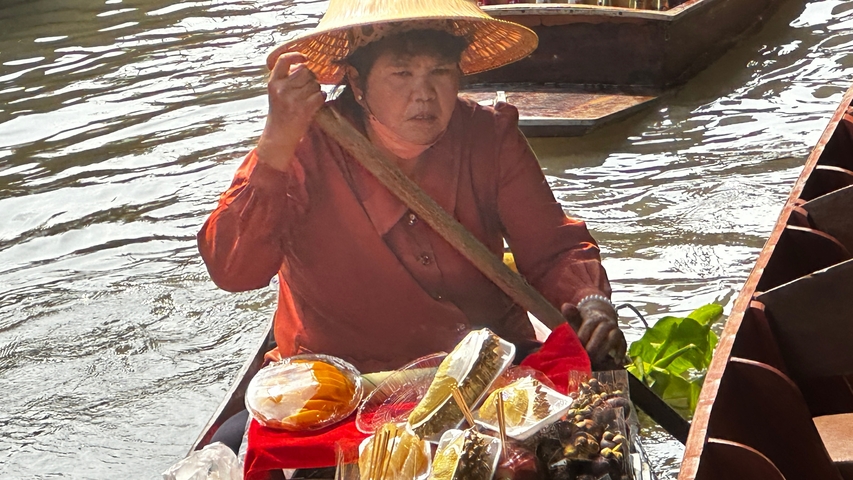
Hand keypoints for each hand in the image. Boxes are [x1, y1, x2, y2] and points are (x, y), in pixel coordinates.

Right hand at [256, 52, 325, 170]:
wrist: (278, 136)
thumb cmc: (280, 113)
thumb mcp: (276, 94)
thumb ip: (286, 80)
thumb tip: (305, 66)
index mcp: (273, 83)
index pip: (283, 61)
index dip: (295, 56)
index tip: (305, 58)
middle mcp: (281, 89)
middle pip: (305, 72)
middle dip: (311, 79)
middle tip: (307, 89)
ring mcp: (292, 99)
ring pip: (315, 84)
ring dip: (316, 90)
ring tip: (309, 99)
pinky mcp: (303, 109)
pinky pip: (320, 95)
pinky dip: (321, 98)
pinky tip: (316, 103)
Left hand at [562, 298, 626, 369]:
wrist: (602, 320)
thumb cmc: (586, 323)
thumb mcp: (578, 318)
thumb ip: (571, 314)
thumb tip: (565, 306)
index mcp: (594, 317)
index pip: (588, 325)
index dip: (582, 335)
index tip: (577, 345)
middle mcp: (607, 322)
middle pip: (601, 333)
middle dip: (593, 345)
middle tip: (586, 356)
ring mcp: (615, 330)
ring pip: (612, 338)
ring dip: (605, 350)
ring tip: (597, 360)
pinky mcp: (622, 339)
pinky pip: (623, 345)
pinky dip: (620, 353)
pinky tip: (615, 361)